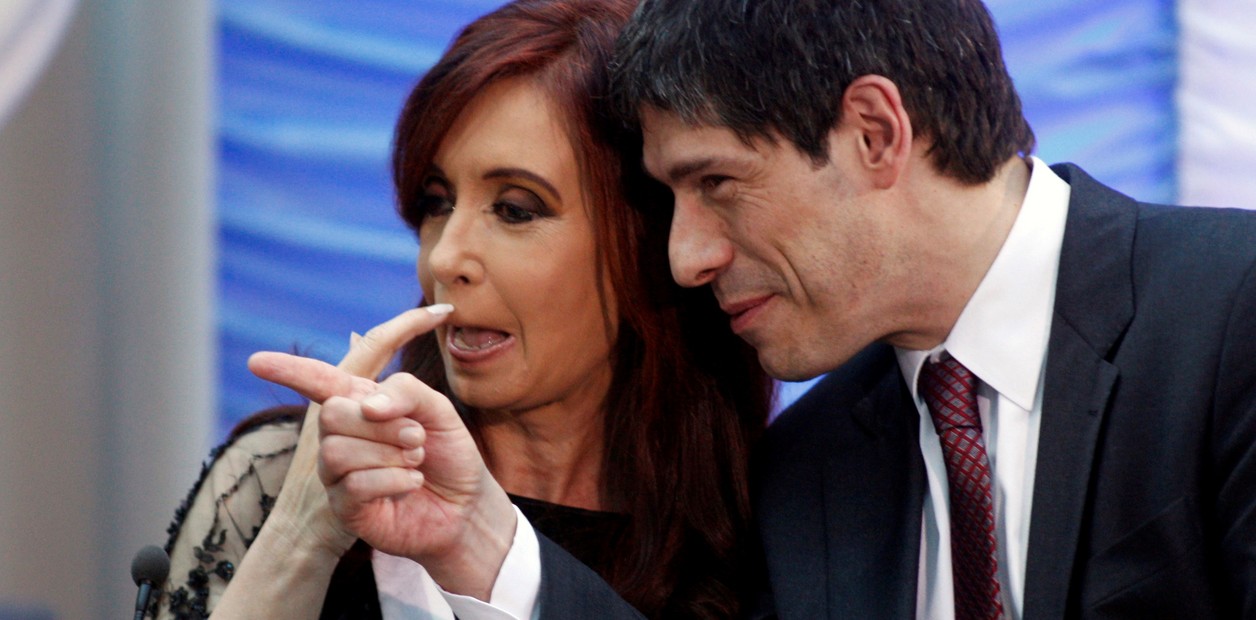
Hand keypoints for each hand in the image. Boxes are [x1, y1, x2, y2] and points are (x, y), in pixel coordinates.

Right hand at [247, 305, 453, 560]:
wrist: (465, 505)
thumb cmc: (446, 453)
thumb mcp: (438, 409)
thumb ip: (406, 390)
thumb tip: (365, 405)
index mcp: (359, 402)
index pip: (319, 380)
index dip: (289, 370)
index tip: (255, 361)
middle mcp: (340, 434)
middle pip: (332, 412)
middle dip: (382, 423)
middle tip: (416, 436)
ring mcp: (338, 472)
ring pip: (338, 451)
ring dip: (390, 454)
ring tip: (415, 461)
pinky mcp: (345, 506)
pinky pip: (355, 485)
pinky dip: (395, 481)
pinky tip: (411, 484)